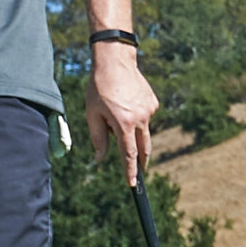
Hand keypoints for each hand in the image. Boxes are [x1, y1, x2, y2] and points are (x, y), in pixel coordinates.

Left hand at [85, 44, 157, 183]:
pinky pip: (145, 117)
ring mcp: (149, 110)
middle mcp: (140, 119)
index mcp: (124, 123)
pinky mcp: (153, 103)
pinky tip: (126, 102)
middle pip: (143, 148)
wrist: (115, 62)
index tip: (133, 184)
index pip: (128, 154)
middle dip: (141, 161)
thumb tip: (100, 158)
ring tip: (117, 112)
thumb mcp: (92, 114)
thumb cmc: (99, 88)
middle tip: (139, 171)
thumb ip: (98, 139)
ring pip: (143, 131)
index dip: (130, 171)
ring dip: (133, 131)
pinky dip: (137, 117)